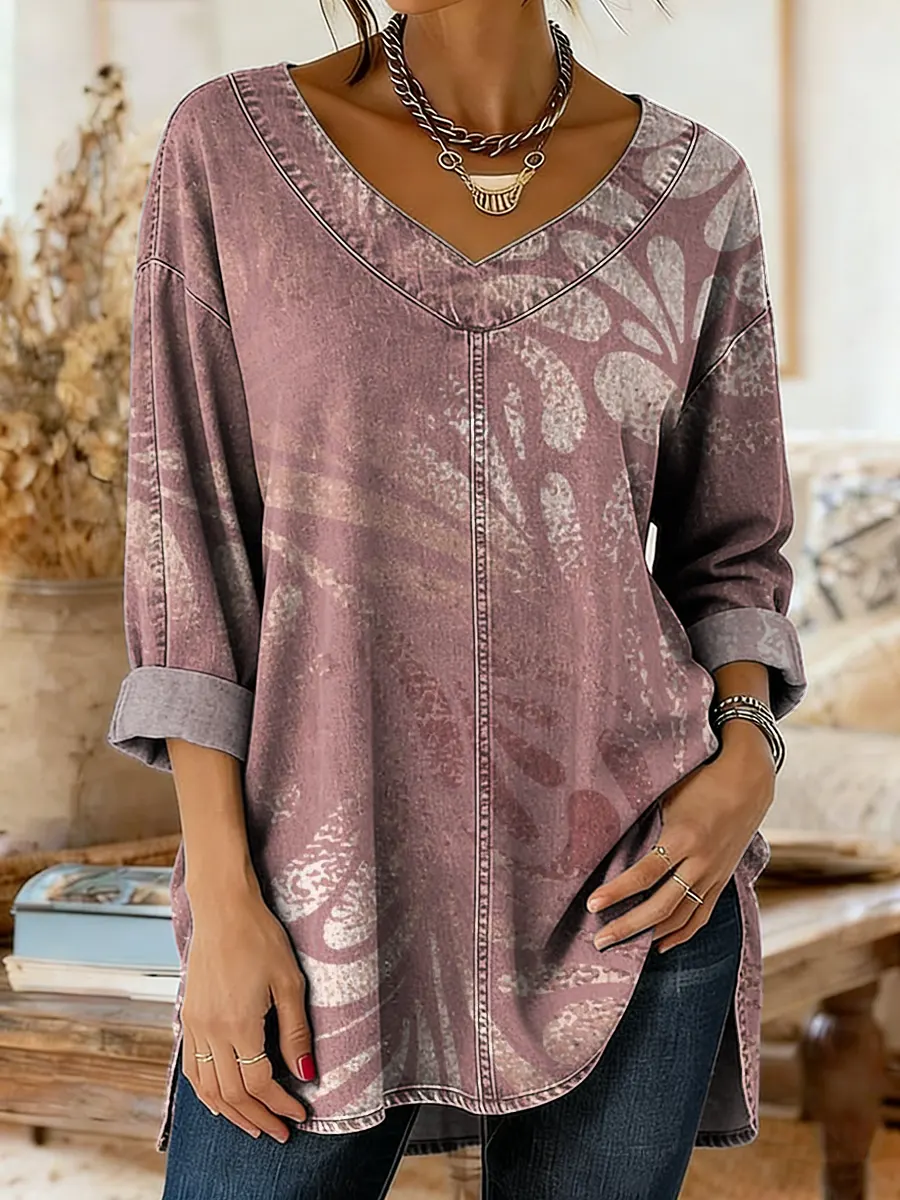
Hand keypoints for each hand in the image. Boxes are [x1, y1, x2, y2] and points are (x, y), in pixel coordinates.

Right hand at [180, 885, 314, 1141]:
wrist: (222, 909)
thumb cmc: (261, 937)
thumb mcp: (289, 981)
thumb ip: (296, 1030)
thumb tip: (307, 1072)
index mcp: (239, 1024)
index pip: (260, 1083)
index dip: (281, 1104)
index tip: (300, 1114)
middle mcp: (211, 1031)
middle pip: (232, 1094)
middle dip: (258, 1118)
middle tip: (281, 1132)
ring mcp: (195, 1025)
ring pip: (207, 1089)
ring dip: (231, 1113)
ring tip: (254, 1126)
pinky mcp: (188, 1016)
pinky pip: (191, 1069)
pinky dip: (206, 1094)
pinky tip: (220, 1102)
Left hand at [585, 729, 774, 953]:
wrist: (748, 783)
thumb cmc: (700, 783)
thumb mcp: (668, 797)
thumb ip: (646, 823)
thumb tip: (608, 838)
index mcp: (683, 837)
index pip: (645, 874)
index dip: (617, 892)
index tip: (592, 904)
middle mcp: (700, 862)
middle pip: (661, 905)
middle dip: (627, 926)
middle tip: (599, 940)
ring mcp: (713, 875)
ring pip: (680, 917)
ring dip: (650, 935)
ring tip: (622, 946)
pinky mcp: (721, 881)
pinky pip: (701, 915)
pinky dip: (681, 934)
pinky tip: (660, 945)